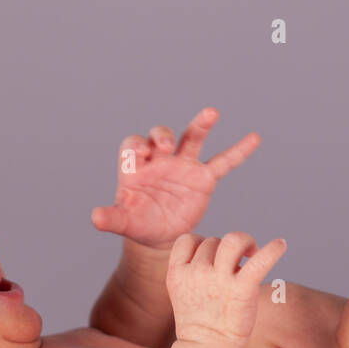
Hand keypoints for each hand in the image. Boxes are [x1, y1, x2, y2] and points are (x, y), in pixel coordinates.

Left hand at [91, 108, 259, 248]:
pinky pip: (223, 162)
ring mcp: (183, 166)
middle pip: (161, 137)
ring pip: (191, 139)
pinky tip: (253, 138)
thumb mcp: (124, 222)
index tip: (141, 156)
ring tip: (211, 113)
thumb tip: (95, 217)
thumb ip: (111, 218)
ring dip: (200, 125)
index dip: (137, 147)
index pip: (134, 146)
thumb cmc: (139, 223)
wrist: (160, 235)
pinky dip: (238, 151)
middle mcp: (160, 159)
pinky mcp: (203, 179)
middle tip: (164, 147)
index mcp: (137, 166)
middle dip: (162, 137)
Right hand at [166, 232, 286, 342]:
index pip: (187, 240)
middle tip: (236, 266)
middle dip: (224, 251)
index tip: (212, 258)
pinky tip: (281, 245)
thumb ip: (194, 271)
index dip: (201, 244)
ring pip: (232, 240)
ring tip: (251, 254)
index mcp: (177, 273)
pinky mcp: (242, 289)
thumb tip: (224, 250)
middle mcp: (197, 273)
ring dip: (243, 243)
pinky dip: (272, 250)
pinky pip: (260, 261)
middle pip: (213, 241)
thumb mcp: (185, 293)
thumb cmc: (201, 324)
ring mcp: (219, 280)